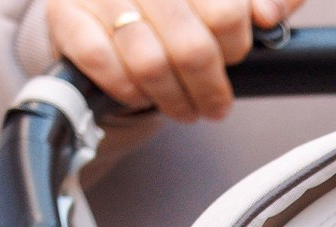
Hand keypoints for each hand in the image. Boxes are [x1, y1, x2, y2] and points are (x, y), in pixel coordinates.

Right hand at [49, 0, 298, 120]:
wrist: (108, 8)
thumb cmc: (179, 6)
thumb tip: (272, 16)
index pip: (227, 14)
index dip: (236, 48)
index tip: (233, 57)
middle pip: (192, 48)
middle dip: (210, 88)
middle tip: (215, 104)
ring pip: (150, 64)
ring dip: (173, 100)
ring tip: (184, 107)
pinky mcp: (64, 12)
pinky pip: (102, 64)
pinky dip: (128, 90)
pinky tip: (141, 93)